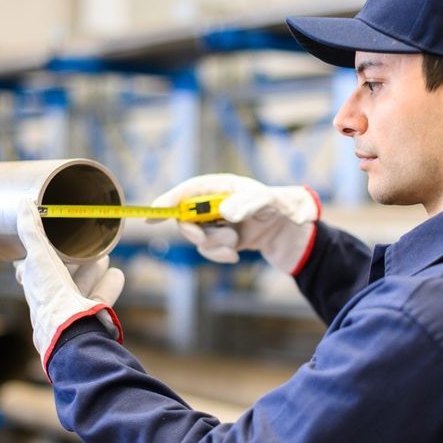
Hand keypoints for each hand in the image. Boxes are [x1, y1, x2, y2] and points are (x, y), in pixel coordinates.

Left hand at [14, 201, 124, 378]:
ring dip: (93, 270)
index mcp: (36, 283)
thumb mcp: (38, 255)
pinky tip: (117, 274)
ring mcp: (71, 308)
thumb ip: (31, 231)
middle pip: (63, 274)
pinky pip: (101, 299)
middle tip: (86, 244)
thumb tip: (23, 205)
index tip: (53, 236)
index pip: (34, 265)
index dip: (43, 250)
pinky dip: (109, 285)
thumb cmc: (50, 294)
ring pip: (82, 286)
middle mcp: (52, 298)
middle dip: (74, 259)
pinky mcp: (91, 317)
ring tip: (104, 256)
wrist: (71, 330)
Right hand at [149, 174, 320, 274]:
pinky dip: (220, 255)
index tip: (154, 213)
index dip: (169, 200)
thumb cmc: (278, 206)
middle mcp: (212, 203)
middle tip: (207, 238)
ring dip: (215, 245)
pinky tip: (235, 254)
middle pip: (185, 217)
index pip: (188, 190)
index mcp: (219, 186)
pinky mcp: (219, 240)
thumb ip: (247, 203)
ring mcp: (214, 223)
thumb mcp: (267, 201)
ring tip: (236, 242)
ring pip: (197, 238)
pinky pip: (208, 251)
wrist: (288, 231)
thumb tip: (224, 212)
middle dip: (195, 232)